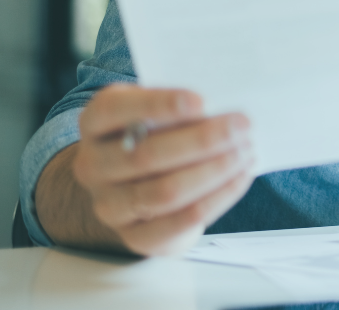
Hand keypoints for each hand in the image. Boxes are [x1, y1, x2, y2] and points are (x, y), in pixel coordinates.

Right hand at [70, 85, 254, 254]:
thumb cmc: (156, 137)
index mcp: (94, 124)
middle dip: (202, 140)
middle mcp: (93, 165)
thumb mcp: (156, 113)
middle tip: (242, 126)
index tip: (201, 101)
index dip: (157, 105)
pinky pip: (181, 221)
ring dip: (214, 170)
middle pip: (146, 155)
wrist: (138, 188)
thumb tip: (222, 108)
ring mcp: (110, 205)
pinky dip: (217, 197)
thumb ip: (179, 108)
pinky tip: (240, 177)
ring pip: (165, 191)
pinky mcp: (137, 236)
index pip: (113, 110)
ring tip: (246, 152)